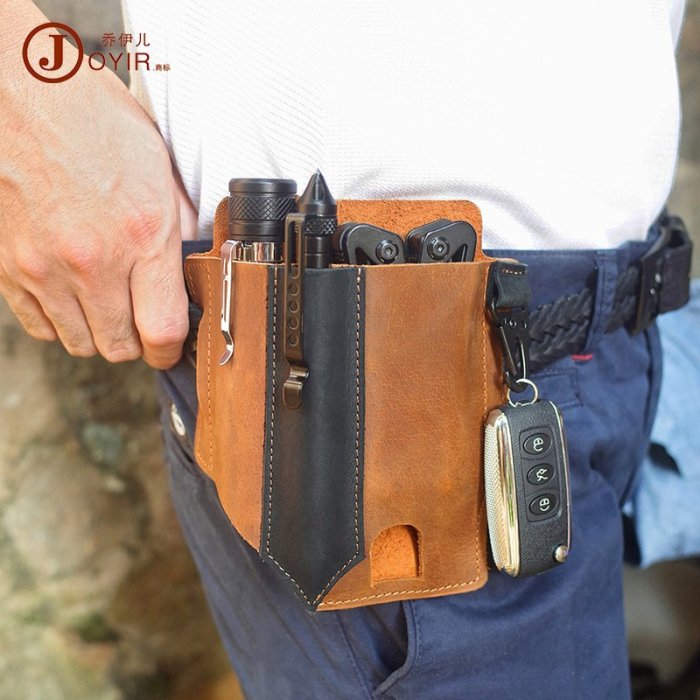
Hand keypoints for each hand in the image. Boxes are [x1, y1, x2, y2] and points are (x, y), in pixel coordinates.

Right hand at [0, 8, 196, 368]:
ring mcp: (44, 267)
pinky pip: (40, 327)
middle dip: (138, 342)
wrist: (21, 93)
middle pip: (121, 348)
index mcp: (142, 235)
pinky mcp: (9, 267)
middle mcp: (92, 260)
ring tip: (108, 304)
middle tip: (142, 319)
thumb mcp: (160, 172)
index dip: (172, 350)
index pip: (162, 331)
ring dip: (99, 333)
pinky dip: (61, 322)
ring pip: (80, 343)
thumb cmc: (95, 122)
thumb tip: (190, 272)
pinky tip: (73, 296)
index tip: (172, 346)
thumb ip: (179, 231)